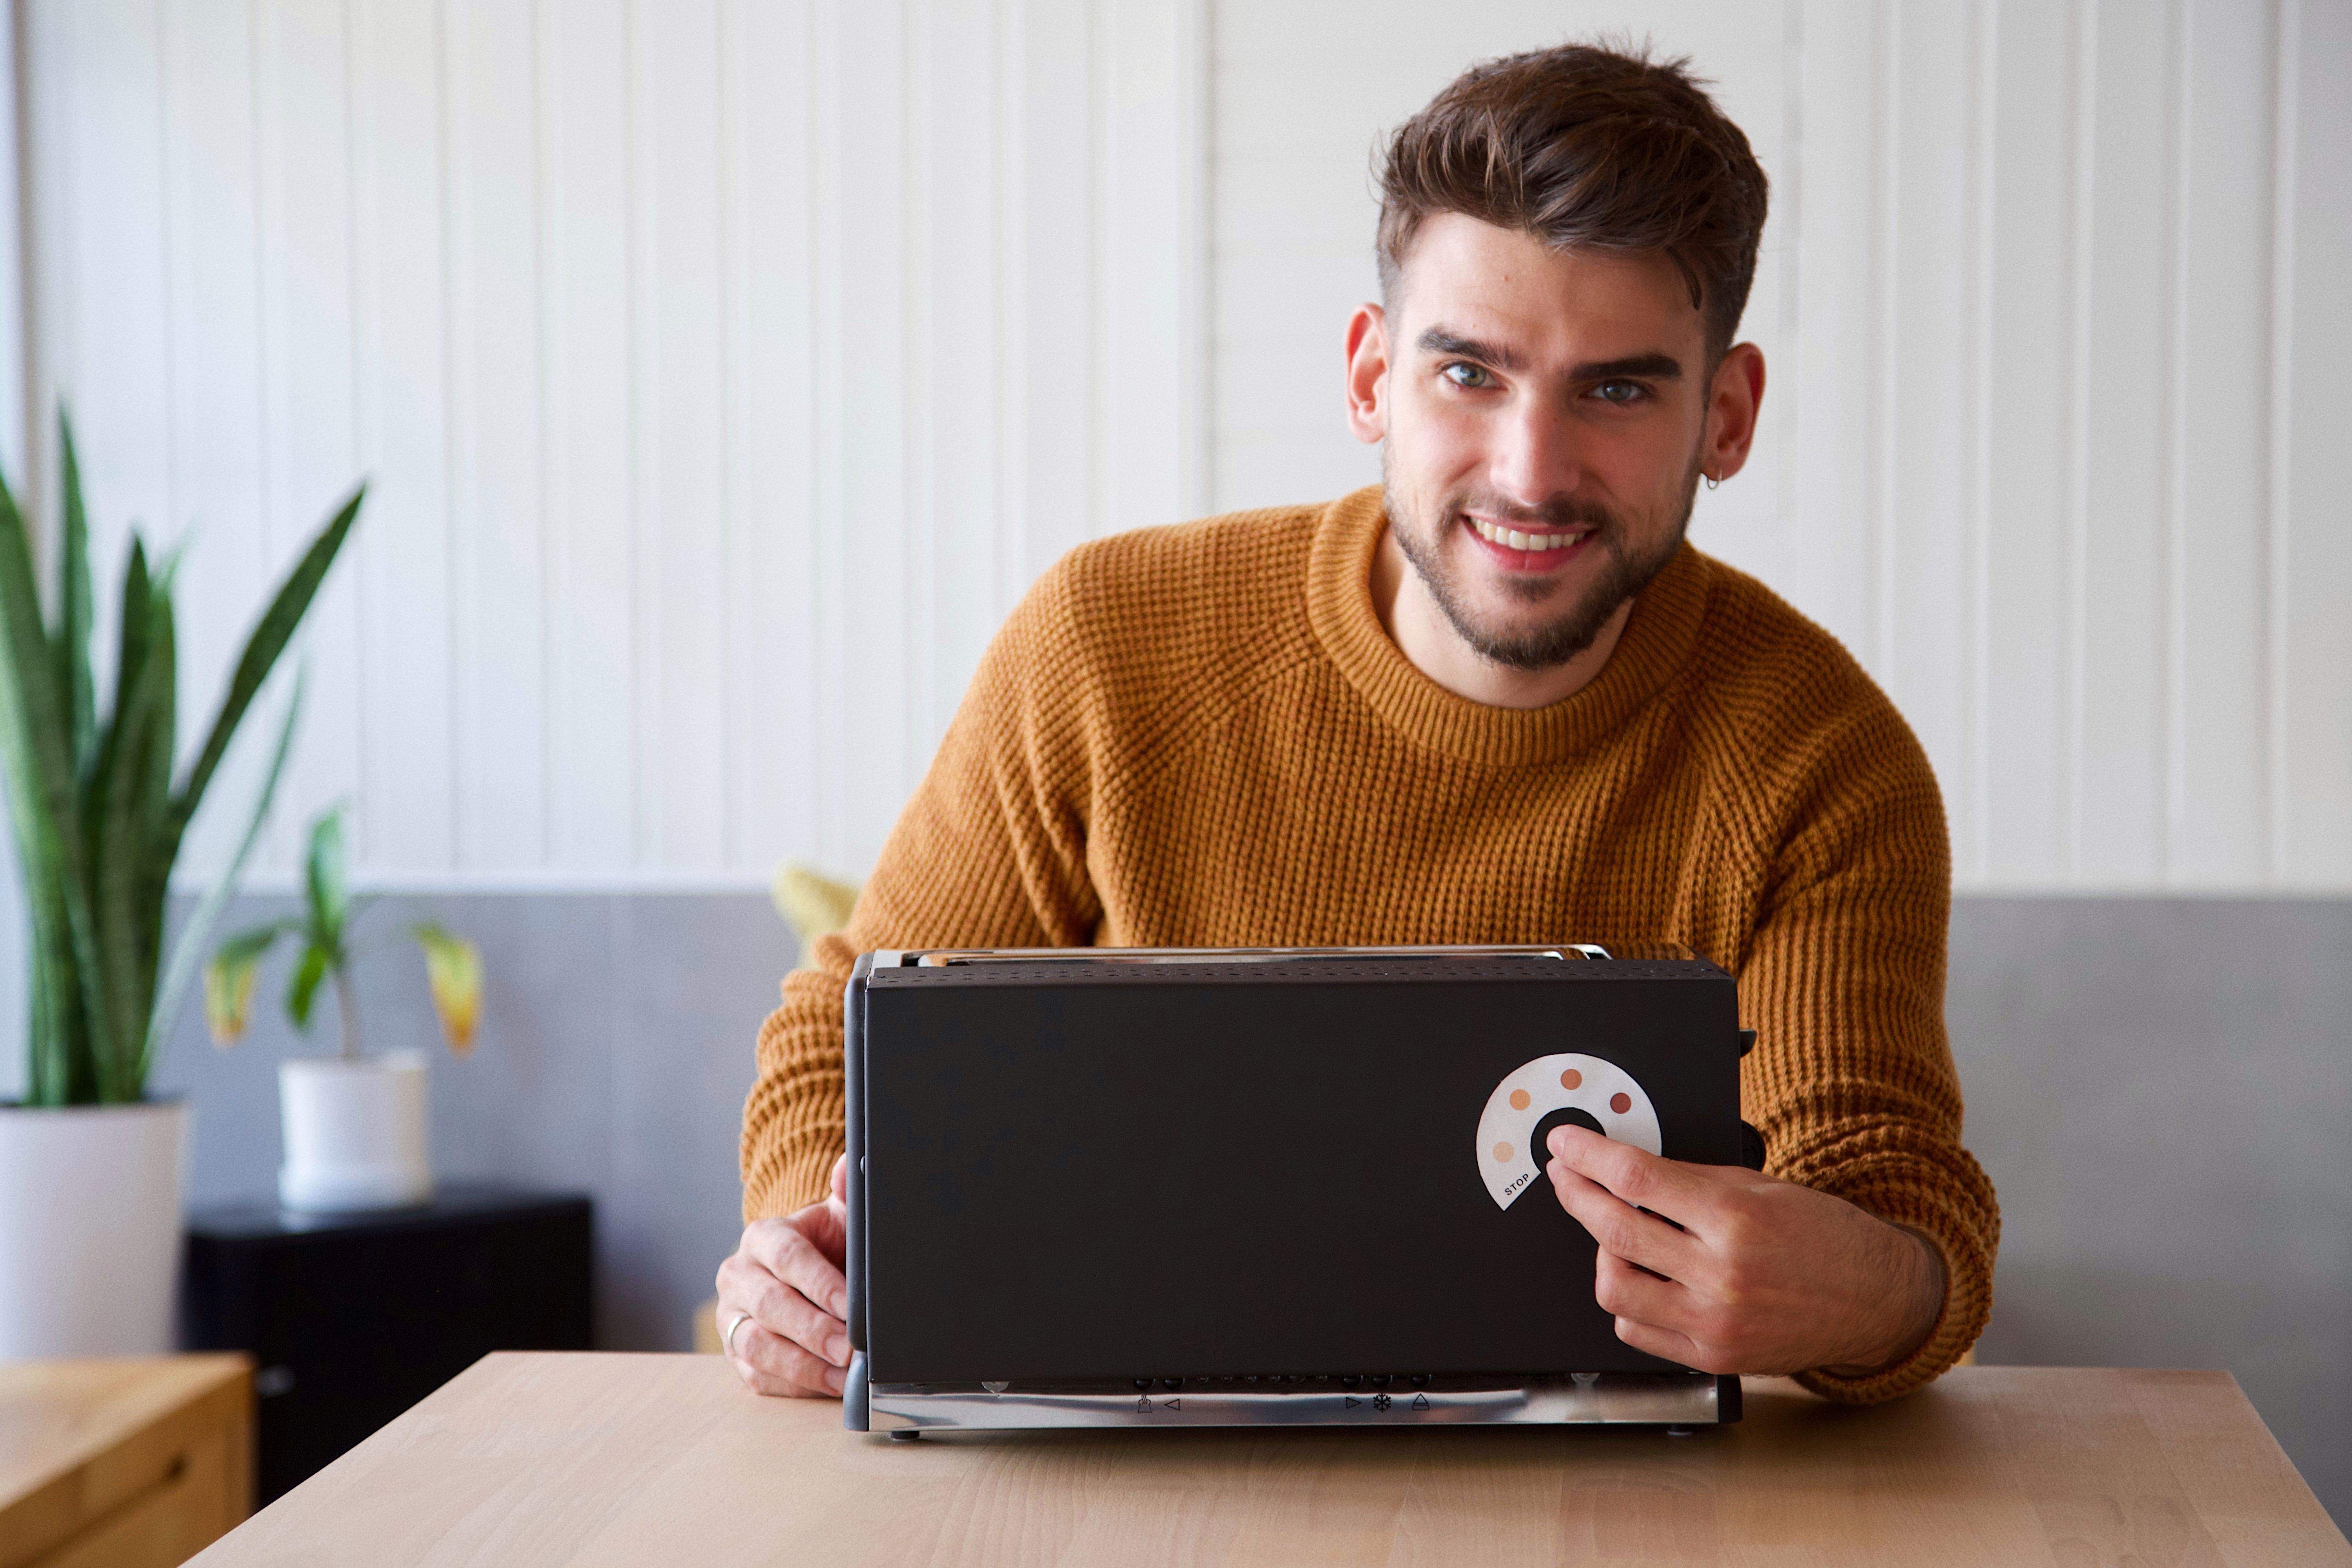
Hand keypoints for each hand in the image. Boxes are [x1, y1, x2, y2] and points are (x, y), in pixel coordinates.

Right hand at [716, 1153, 851, 1396]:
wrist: (801, 1273)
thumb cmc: (825, 1246)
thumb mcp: (838, 1217)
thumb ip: (846, 1192)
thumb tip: (852, 1165)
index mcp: (763, 1237)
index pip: (787, 1257)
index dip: (820, 1283)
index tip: (852, 1305)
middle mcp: (738, 1276)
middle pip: (772, 1305)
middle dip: (814, 1330)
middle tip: (849, 1348)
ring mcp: (731, 1317)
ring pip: (758, 1345)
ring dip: (803, 1364)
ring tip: (841, 1374)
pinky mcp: (734, 1354)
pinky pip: (757, 1375)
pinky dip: (794, 1385)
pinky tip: (827, 1386)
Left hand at [1544, 1124, 1943, 1376]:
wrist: (1874, 1299)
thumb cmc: (1823, 1237)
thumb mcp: (1760, 1186)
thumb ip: (1690, 1180)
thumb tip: (1622, 1168)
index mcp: (1735, 1219)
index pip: (1636, 1178)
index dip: (1587, 1156)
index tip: (1564, 1145)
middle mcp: (1722, 1275)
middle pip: (1614, 1230)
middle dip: (1575, 1195)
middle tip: (1565, 1177)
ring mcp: (1714, 1324)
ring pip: (1613, 1287)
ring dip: (1600, 1254)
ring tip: (1615, 1235)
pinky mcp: (1712, 1358)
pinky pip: (1636, 1329)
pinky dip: (1627, 1299)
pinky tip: (1641, 1277)